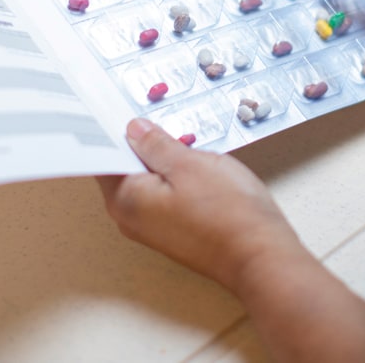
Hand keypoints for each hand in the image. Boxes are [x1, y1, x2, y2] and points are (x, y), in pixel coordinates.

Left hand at [98, 119, 308, 294]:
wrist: (262, 257)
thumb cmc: (228, 214)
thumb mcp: (191, 164)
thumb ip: (157, 145)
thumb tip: (134, 130)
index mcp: (125, 199)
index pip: (103, 156)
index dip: (112, 129)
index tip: (120, 107)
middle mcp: (131, 218)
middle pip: (124, 168)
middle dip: (141, 143)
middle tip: (159, 119)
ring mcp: (153, 228)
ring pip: (147, 181)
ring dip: (162, 160)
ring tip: (184, 142)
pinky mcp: (174, 232)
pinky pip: (164, 196)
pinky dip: (174, 178)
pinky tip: (196, 168)